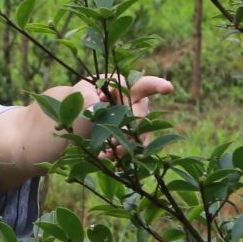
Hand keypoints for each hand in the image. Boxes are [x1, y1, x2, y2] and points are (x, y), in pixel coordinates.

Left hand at [57, 73, 172, 156]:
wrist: (74, 122)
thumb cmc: (78, 101)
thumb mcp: (80, 96)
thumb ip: (91, 100)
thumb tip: (100, 111)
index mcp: (124, 86)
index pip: (144, 84)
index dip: (158, 85)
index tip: (168, 88)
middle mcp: (135, 102)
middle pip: (141, 114)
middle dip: (130, 128)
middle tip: (114, 139)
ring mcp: (136, 120)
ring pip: (140, 134)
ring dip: (125, 145)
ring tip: (107, 153)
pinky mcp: (132, 137)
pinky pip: (135, 148)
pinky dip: (121, 155)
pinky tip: (106, 157)